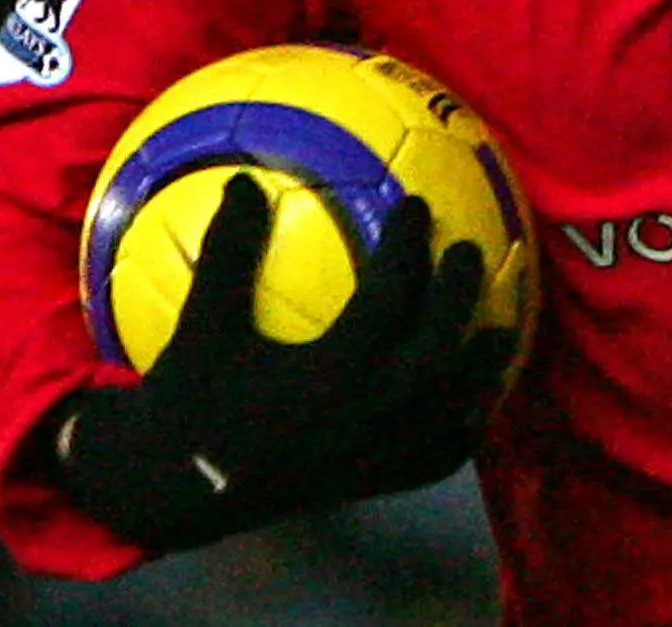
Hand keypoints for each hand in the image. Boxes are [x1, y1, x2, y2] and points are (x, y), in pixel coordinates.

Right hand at [52, 172, 515, 552]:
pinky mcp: (370, 484)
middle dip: (459, 296)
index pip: (389, 299)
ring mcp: (372, 458)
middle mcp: (362, 417)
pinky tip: (474, 400)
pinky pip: (435, 461)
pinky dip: (463, 430)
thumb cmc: (186, 397)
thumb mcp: (201, 320)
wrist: (173, 491)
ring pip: (451, 412)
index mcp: (328, 374)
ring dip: (480, 365)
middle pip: (438, 352)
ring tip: (498, 323)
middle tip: (468, 250)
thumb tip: (243, 179)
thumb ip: (228, 250)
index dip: (408, 247)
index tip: (415, 206)